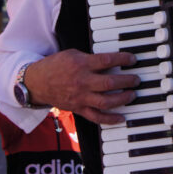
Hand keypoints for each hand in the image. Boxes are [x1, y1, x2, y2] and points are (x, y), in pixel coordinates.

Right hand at [23, 49, 138, 124]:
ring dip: (123, 99)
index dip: (123, 59)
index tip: (133, 60)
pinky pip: (96, 117)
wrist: (36, 83)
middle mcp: (82, 82)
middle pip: (110, 83)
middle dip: (127, 81)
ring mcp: (80, 97)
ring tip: (132, 94)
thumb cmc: (55, 66)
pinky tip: (121, 117)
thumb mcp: (73, 54)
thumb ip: (91, 58)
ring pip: (105, 101)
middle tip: (136, 79)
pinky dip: (110, 119)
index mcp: (81, 65)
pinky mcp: (78, 109)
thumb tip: (112, 60)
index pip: (107, 61)